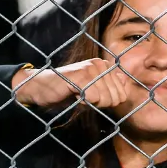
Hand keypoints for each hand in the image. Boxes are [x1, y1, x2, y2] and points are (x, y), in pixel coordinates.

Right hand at [12, 58, 134, 108]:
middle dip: (100, 104)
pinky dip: (82, 102)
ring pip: (105, 99)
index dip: (107, 102)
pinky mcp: (81, 76)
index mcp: (105, 66)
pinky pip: (93, 98)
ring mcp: (91, 68)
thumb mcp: (92, 89)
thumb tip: (125, 83)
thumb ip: (109, 85)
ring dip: (90, 103)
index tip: (92, 95)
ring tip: (78, 93)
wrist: (41, 87)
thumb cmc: (67, 90)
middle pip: (115, 98)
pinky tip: (73, 94)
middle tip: (84, 96)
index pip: (122, 95)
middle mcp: (100, 64)